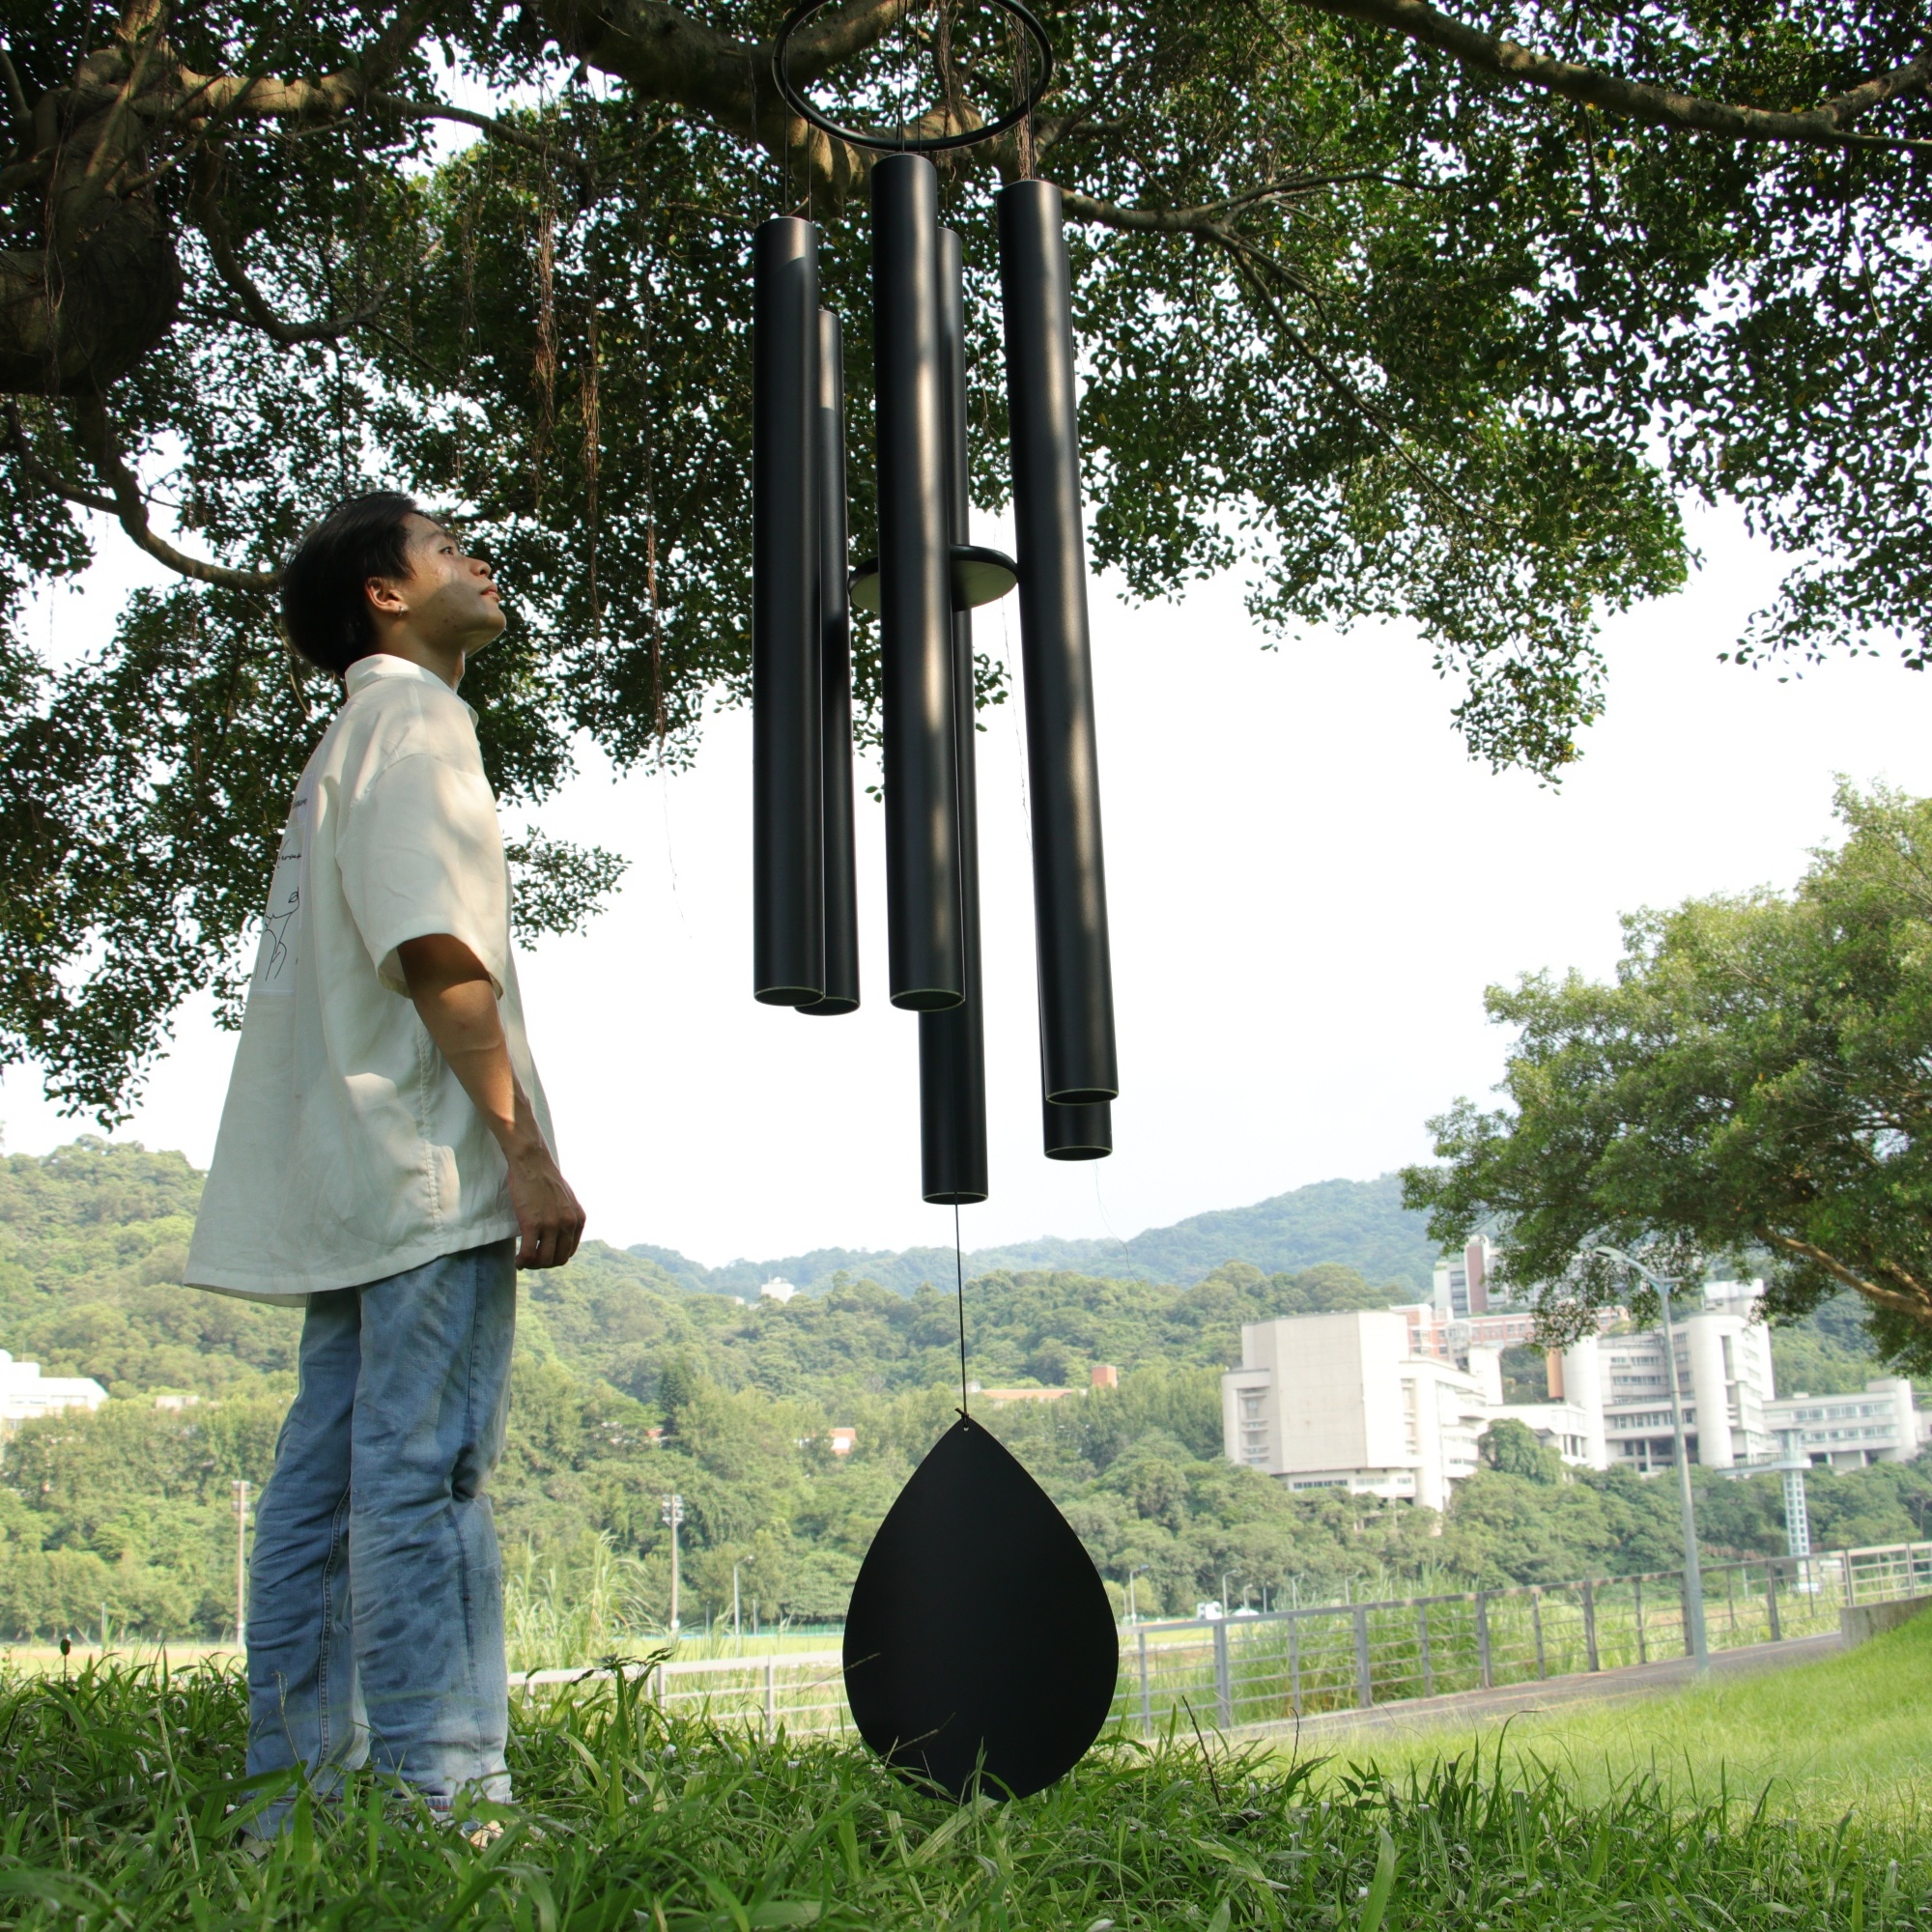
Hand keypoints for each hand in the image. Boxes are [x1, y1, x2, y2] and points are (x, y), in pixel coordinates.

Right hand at [504, 1136, 584, 1268]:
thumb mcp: (566, 1199)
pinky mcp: (533, 1224)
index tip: (541, 1255)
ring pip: (544, 1260)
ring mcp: (552, 1225)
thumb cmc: (544, 1178)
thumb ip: (566, 1216)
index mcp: (579, 1219)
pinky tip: (517, 1260)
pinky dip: (522, 1261)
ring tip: (523, 1261)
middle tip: (531, 1260)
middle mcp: (569, 1223)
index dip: (554, 1258)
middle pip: (559, 1259)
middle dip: (544, 1264)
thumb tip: (559, 1235)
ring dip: (532, 1265)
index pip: (569, 1251)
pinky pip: (529, 1254)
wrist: (532, 1162)